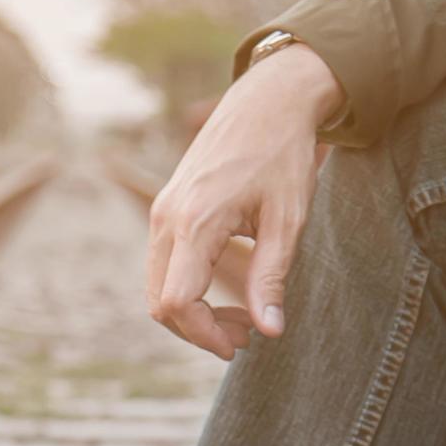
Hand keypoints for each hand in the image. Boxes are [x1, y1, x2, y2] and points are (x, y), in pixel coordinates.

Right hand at [143, 41, 343, 357]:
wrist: (267, 100)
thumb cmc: (283, 155)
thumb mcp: (287, 220)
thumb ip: (272, 278)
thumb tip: (270, 331)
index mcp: (196, 221)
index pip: (178, 302)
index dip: (205, 335)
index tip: (242, 344)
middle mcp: (167, 218)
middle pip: (160, 302)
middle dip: (199, 330)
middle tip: (248, 334)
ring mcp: (162, 211)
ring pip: (158, 286)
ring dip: (194, 312)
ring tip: (242, 316)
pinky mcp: (167, 208)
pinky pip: (164, 265)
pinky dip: (188, 288)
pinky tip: (225, 288)